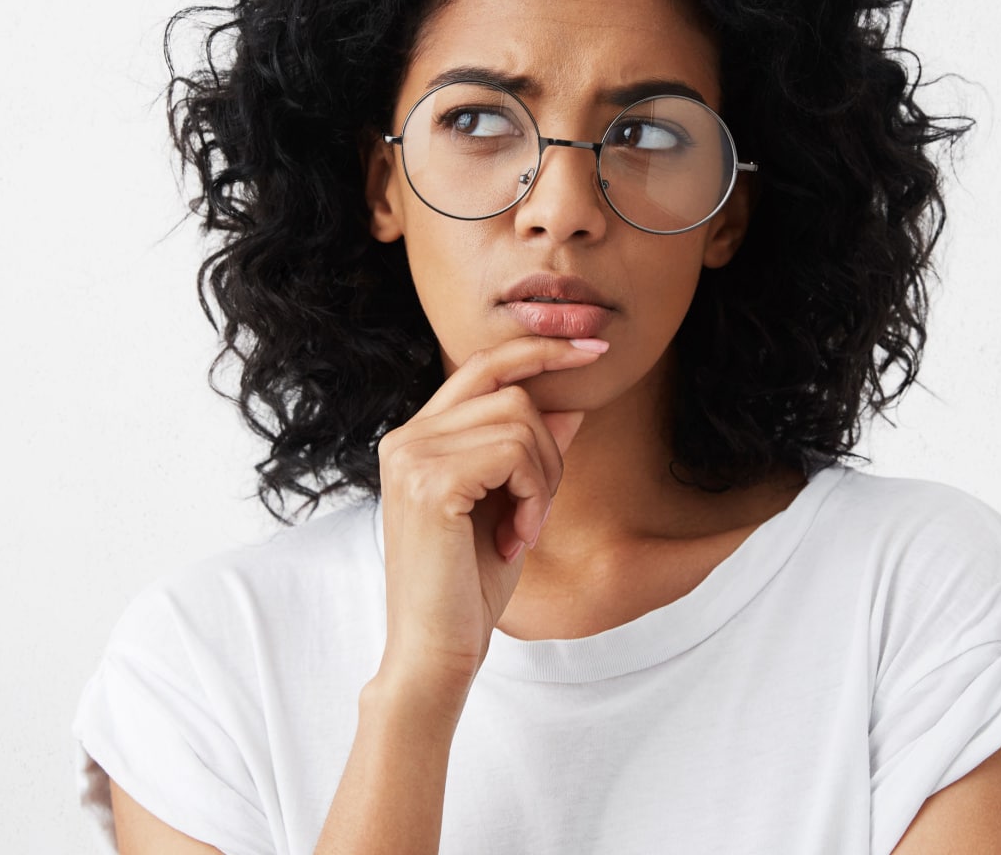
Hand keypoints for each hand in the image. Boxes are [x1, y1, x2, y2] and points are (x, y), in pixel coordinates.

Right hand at [371, 334, 604, 698]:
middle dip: (550, 449)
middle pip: (511, 392)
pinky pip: (516, 452)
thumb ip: (529, 452)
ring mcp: (412, 456)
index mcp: (416, 438)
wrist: (435, 652)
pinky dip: (535, 495)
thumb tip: (569, 403)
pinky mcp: (431, 481)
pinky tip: (518, 536)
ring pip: (521, 421)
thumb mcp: (511, 507)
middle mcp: (405, 437)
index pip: (482, 365)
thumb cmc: (468, 587)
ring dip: (544, 480)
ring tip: (523, 529)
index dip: (539, 349)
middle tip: (536, 511)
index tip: (594, 347)